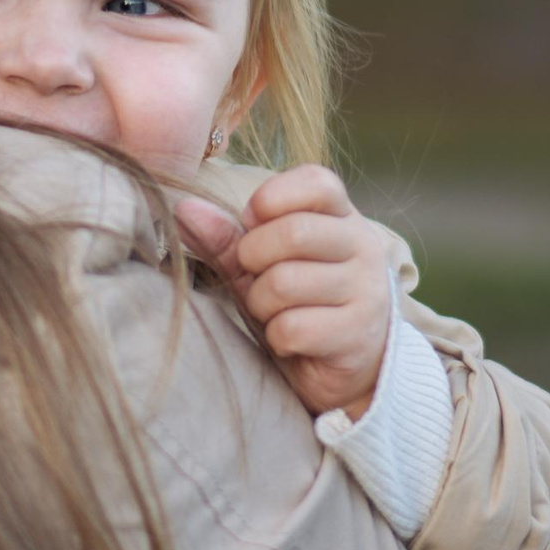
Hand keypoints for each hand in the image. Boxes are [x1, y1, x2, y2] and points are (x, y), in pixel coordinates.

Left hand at [174, 166, 395, 419]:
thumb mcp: (263, 265)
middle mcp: (362, 247)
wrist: (347, 367)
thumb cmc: (299, 302)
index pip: (317, 182)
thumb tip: (184, 209)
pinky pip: (293, 328)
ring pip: (286, 283)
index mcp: (342, 218)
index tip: (252, 223)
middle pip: (294, 232)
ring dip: (261, 302)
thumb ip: (227, 237)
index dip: (273, 197)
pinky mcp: (356, 335)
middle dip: (253, 257)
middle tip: (253, 275)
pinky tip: (289, 339)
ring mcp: (365, 291)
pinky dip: (276, 336)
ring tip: (272, 310)